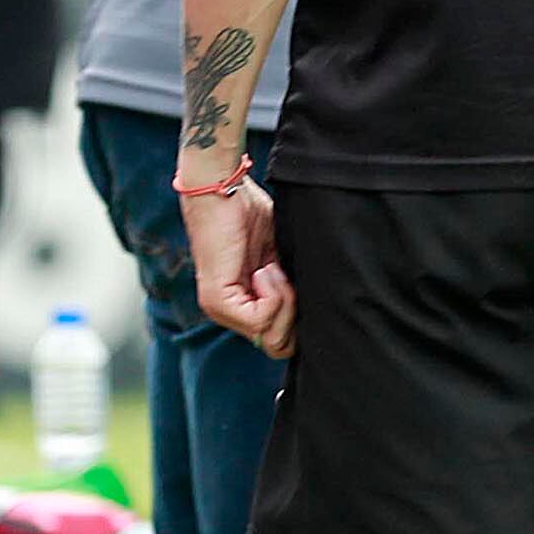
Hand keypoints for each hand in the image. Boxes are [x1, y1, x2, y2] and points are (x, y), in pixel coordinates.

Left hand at [182, 175, 294, 356]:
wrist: (223, 186)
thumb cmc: (249, 212)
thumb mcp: (280, 257)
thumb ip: (290, 285)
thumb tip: (316, 310)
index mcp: (244, 304)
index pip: (280, 340)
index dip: (299, 318)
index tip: (296, 283)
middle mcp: (229, 313)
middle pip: (278, 346)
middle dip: (295, 316)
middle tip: (286, 276)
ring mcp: (220, 310)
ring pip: (272, 337)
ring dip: (285, 301)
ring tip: (274, 267)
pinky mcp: (217, 300)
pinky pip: (261, 319)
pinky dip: (274, 295)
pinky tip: (266, 268)